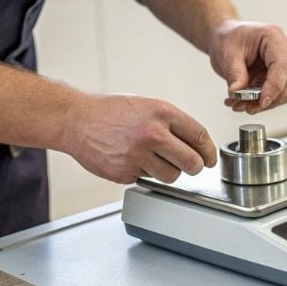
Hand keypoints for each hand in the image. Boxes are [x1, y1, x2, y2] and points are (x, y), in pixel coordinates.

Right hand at [61, 94, 216, 183]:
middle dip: (195, 167)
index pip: (200, 136)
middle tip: (191, 166)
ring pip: (171, 176)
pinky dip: (143, 173)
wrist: (76, 119)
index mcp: (162, 113)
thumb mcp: (147, 106)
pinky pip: (147, 179)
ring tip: (154, 158)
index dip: (209, 151)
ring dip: (169, 172)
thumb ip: (172, 123)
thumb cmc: (112, 111)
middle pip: (192, 162)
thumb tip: (198, 145)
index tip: (209, 158)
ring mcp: (138, 155)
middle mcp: (152, 134)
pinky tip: (131, 159)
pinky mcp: (124, 172)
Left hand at [208, 19, 286, 113]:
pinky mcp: (280, 75)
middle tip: (253, 107)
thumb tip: (237, 94)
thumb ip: (234, 75)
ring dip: (270, 103)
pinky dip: (263, 102)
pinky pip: (280, 93)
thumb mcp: (226, 54)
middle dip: (278, 98)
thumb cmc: (227, 38)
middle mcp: (285, 48)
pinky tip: (243, 103)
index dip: (275, 87)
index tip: (261, 102)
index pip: (283, 66)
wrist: (223, 37)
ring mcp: (285, 61)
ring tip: (242, 105)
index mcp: (273, 36)